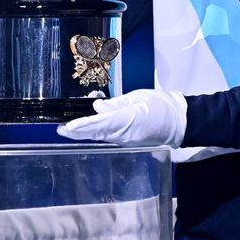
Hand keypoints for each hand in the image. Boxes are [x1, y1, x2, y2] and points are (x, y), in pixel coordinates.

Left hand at [56, 89, 187, 146]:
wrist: (179, 122)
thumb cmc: (162, 107)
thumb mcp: (138, 99)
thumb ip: (116, 104)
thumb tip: (98, 106)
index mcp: (128, 121)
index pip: (100, 124)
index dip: (81, 126)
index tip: (67, 127)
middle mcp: (124, 135)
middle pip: (96, 133)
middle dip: (77, 131)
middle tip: (60, 128)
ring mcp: (125, 140)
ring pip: (101, 135)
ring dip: (86, 129)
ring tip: (73, 122)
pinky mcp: (128, 140)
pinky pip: (109, 135)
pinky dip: (97, 129)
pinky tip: (93, 121)